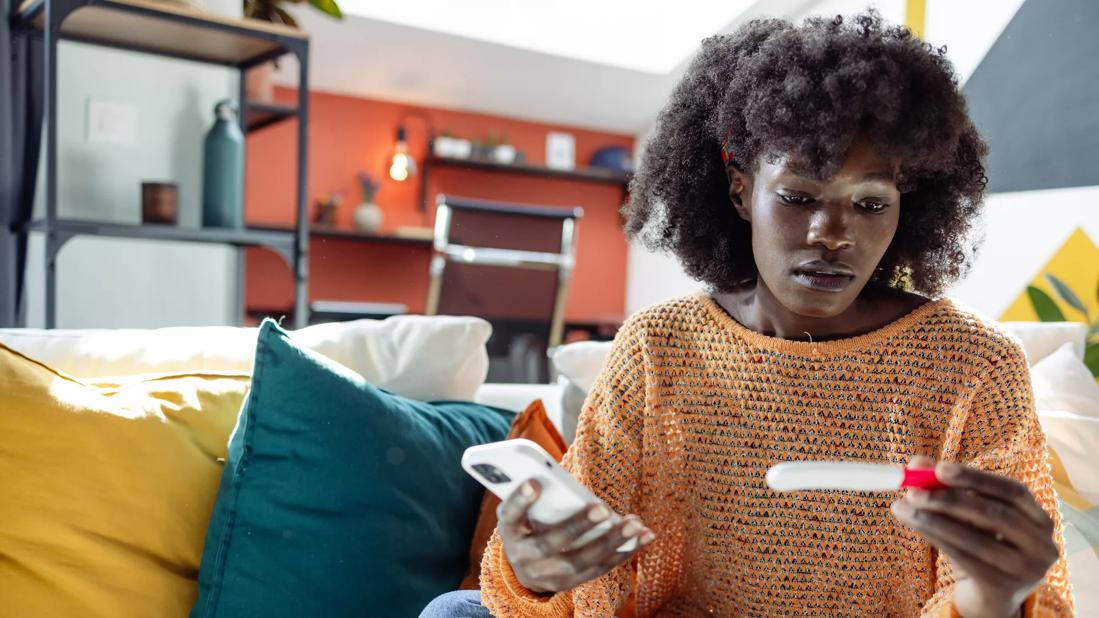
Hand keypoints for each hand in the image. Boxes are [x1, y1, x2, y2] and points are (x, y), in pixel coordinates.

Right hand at [497, 479, 654, 593]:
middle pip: (551, 543)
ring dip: (612, 542)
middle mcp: (525, 557)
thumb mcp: (522, 510)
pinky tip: (643, 536)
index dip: (520, 501)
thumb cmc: (528, 525)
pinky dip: (624, 552)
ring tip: (636, 524)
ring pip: (582, 561)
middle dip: (577, 526)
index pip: (509, 516)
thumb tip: (553, 475)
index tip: (534, 483)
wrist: (524, 569)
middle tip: (602, 509)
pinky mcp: (570, 584)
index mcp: (510, 532)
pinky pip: (600, 569)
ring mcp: (548, 575)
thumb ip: (534, 496)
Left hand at [891, 456, 1058, 617]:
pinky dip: (936, 539)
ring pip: (975, 539)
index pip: (1014, 491)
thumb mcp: (969, 518)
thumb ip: (948, 488)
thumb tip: (917, 463)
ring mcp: (1026, 570)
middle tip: (913, 490)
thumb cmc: (980, 549)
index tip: (940, 468)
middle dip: (950, 499)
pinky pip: (964, 559)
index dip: (978, 478)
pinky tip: (915, 525)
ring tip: (903, 507)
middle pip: (996, 514)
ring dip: (934, 520)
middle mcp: (1041, 545)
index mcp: (1040, 519)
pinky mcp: (1003, 588)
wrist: (989, 599)